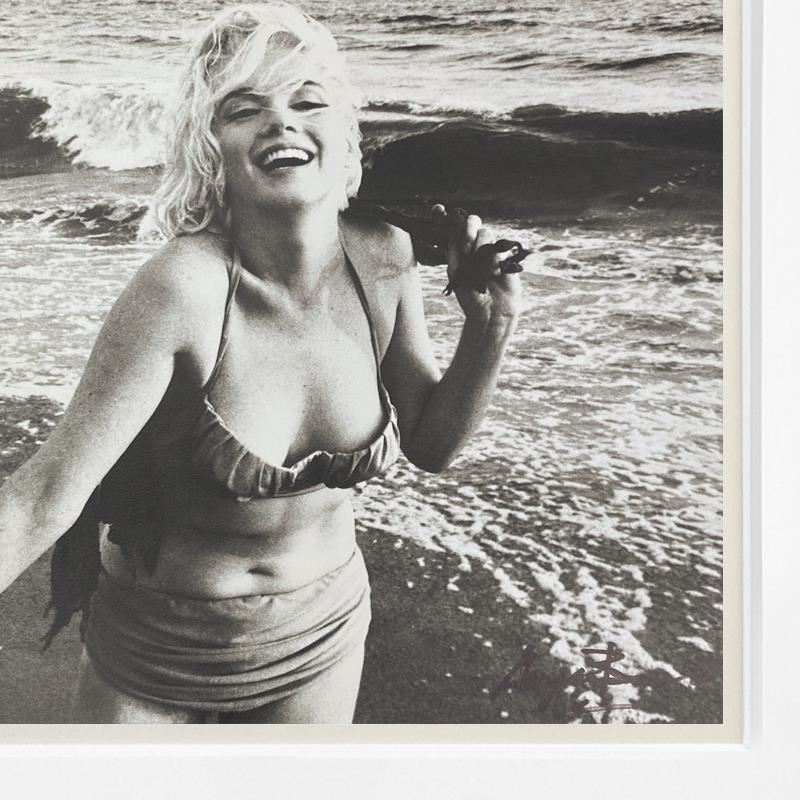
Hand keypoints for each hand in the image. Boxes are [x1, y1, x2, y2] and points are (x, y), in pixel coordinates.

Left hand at [434, 205, 524, 325]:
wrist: (491, 311)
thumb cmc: (470, 295)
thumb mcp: (456, 273)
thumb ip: (454, 251)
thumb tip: (452, 230)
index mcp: (459, 249)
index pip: (453, 226)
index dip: (447, 216)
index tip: (438, 210)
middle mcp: (474, 246)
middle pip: (472, 222)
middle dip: (468, 229)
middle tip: (466, 247)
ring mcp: (490, 249)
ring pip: (486, 232)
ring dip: (481, 247)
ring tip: (481, 269)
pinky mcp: (505, 255)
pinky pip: (501, 245)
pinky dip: (495, 257)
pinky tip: (494, 271)